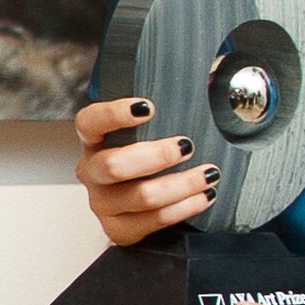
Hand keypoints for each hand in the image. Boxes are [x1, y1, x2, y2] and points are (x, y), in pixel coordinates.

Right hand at [71, 96, 215, 245]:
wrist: (145, 207)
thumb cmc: (150, 162)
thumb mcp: (151, 134)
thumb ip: (168, 111)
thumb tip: (215, 75)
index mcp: (93, 142)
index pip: (90, 123)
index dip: (114, 114)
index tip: (147, 107)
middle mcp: (92, 173)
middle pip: (114, 166)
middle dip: (157, 156)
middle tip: (186, 146)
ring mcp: (103, 204)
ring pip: (141, 196)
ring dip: (181, 184)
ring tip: (208, 174)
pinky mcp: (119, 229)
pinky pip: (154, 220)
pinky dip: (183, 207)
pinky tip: (202, 196)